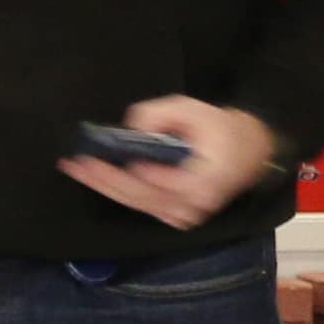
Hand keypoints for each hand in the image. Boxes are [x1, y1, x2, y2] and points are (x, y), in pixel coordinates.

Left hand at [63, 95, 276, 228]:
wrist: (249, 150)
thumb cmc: (218, 128)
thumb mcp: (191, 109)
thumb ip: (160, 114)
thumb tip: (132, 128)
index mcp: (205, 181)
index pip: (161, 182)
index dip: (129, 173)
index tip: (97, 159)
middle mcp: (194, 204)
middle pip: (141, 196)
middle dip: (104, 179)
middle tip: (74, 164)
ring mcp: (186, 213)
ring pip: (137, 203)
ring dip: (105, 187)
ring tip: (76, 170)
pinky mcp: (178, 214)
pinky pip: (142, 205)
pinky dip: (118, 192)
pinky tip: (96, 179)